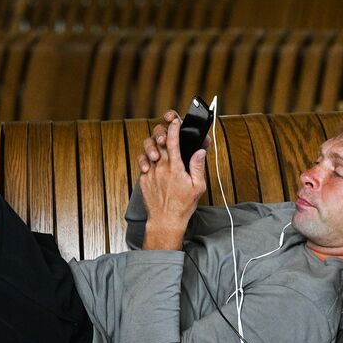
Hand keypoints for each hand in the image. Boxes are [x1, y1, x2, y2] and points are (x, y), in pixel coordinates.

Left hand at [137, 113, 207, 249]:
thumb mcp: (198, 187)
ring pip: (149, 150)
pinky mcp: (143, 178)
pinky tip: (156, 163)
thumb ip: (198, 167)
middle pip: (158, 141)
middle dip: (164, 133)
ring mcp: (150, 173)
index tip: (176, 121)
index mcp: (175, 168)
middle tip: (170, 133)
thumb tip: (199, 151)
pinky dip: (149, 158)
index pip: (172, 140)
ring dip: (155, 145)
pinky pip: (144, 162)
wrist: (165, 221)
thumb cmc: (183, 206)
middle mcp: (160, 168)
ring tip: (162, 149)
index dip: (174, 127)